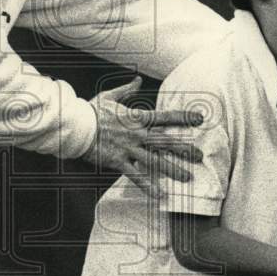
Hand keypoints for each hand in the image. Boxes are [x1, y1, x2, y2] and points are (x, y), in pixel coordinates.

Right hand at [81, 76, 203, 198]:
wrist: (75, 126)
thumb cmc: (91, 110)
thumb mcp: (110, 96)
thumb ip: (127, 90)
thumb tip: (138, 81)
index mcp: (136, 118)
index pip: (164, 117)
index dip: (183, 118)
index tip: (200, 119)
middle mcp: (136, 134)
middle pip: (165, 142)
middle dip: (184, 149)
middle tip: (201, 156)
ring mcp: (128, 149)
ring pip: (154, 161)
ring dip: (172, 169)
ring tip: (188, 178)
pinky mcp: (118, 161)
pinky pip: (135, 175)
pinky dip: (148, 185)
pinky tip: (160, 194)